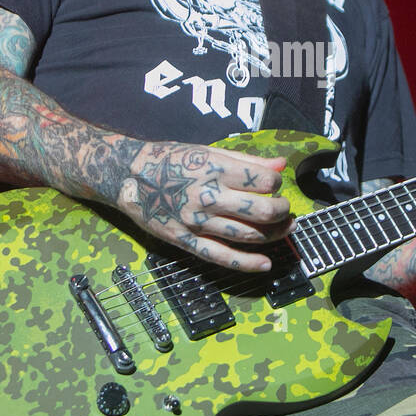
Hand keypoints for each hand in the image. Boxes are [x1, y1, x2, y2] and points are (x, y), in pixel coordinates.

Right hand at [113, 141, 292, 272]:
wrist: (130, 177)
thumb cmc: (171, 160)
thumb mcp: (209, 151)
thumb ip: (247, 160)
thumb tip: (280, 164)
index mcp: (216, 169)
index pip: (263, 180)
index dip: (276, 183)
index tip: (274, 184)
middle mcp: (208, 195)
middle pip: (260, 210)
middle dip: (281, 211)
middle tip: (285, 210)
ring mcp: (198, 221)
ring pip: (247, 235)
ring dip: (273, 234)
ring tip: (284, 229)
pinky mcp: (187, 241)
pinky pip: (221, 257)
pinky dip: (247, 263)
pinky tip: (265, 264)